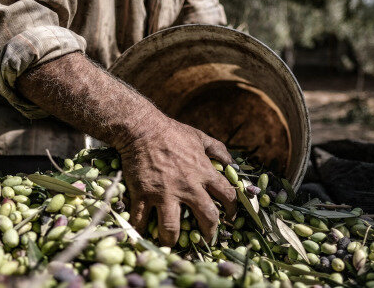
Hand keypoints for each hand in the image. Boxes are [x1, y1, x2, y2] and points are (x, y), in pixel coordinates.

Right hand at [119, 115, 236, 245]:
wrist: (142, 129)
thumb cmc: (172, 132)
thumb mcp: (200, 137)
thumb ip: (218, 150)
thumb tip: (232, 162)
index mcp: (204, 172)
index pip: (227, 196)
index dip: (232, 209)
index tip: (230, 217)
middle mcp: (187, 187)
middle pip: (207, 217)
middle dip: (210, 232)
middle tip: (207, 238)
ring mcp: (164, 193)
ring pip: (172, 227)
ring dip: (173, 239)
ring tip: (172, 244)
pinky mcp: (143, 195)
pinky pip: (142, 219)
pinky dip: (141, 230)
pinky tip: (142, 235)